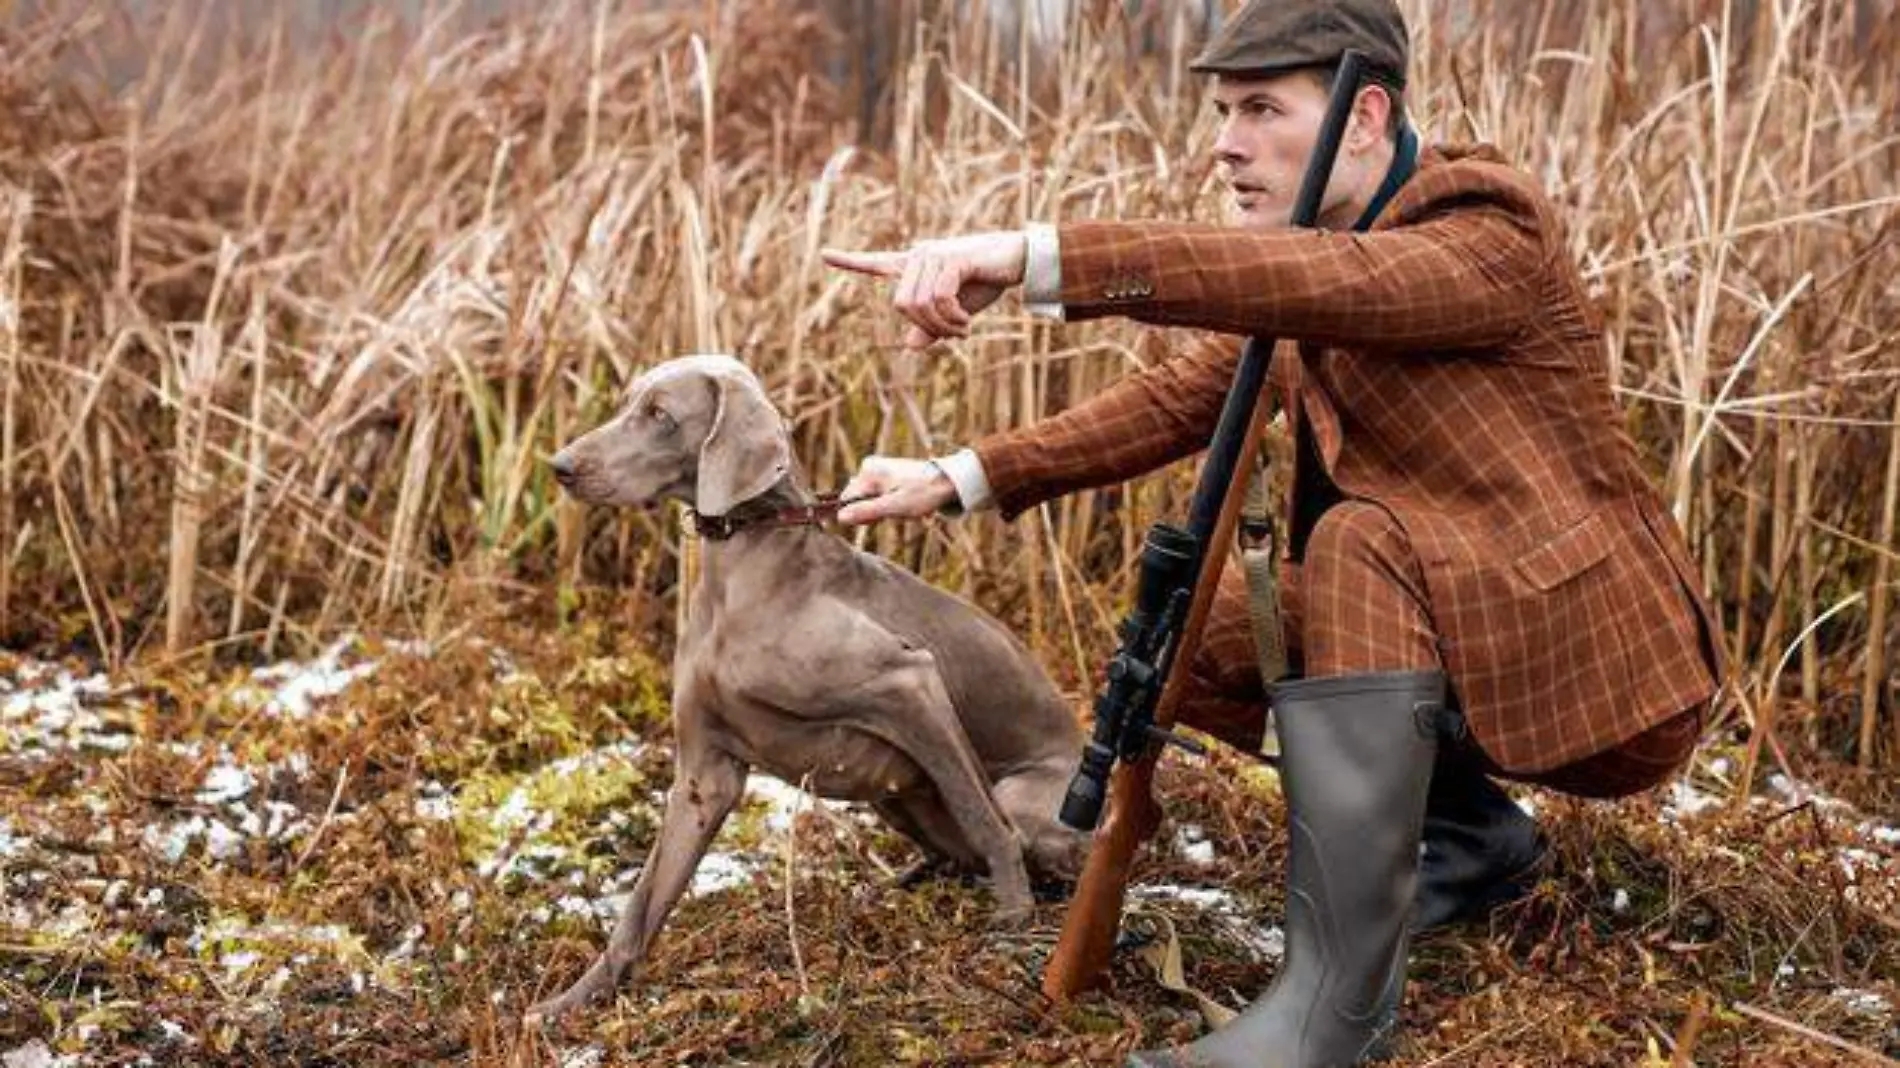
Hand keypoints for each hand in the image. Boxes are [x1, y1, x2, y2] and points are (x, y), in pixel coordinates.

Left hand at [822, 231, 1026, 349]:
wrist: (1017, 261)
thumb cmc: (985, 283)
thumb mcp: (956, 313)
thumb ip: (932, 328)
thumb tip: (909, 346)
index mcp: (915, 266)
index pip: (877, 262)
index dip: (851, 261)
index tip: (825, 254)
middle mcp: (919, 256)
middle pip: (902, 305)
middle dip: (927, 328)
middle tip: (954, 335)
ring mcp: (934, 255)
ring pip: (919, 305)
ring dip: (943, 327)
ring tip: (963, 330)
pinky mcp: (952, 259)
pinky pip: (939, 299)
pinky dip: (952, 318)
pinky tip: (966, 322)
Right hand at [837, 456, 957, 524]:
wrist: (949, 482)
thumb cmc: (923, 493)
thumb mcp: (893, 506)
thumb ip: (866, 511)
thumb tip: (840, 517)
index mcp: (868, 471)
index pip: (847, 500)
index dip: (860, 514)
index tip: (880, 517)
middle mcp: (869, 467)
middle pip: (858, 500)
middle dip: (875, 511)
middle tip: (897, 511)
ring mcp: (878, 470)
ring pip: (870, 500)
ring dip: (884, 509)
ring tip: (904, 506)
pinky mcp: (887, 476)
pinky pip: (879, 496)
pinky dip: (890, 504)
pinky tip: (906, 502)